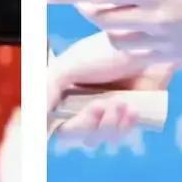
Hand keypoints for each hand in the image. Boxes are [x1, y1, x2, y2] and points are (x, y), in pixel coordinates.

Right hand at [46, 30, 177, 140]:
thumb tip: (34, 121)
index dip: (60, 127)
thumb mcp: (70, 64)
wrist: (147, 43)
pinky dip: (125, 126)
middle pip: (77, 135)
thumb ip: (48, 90)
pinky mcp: (129, 115)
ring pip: (101, 137)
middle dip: (88, 124)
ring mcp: (107, 112)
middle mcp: (84, 105)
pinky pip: (122, 134)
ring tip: (121, 103)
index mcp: (66, 93)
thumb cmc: (108, 48)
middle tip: (100, 105)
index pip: (55, 122)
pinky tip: (133, 109)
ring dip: (109, 125)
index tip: (70, 120)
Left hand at [48, 0, 181, 62]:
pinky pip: (137, 54)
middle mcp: (157, 15)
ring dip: (106, 27)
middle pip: (102, 18)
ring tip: (112, 14)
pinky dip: (127, 42)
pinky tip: (132, 30)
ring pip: (117, 39)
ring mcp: (167, 39)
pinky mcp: (176, 55)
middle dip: (87, 9)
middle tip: (84, 2)